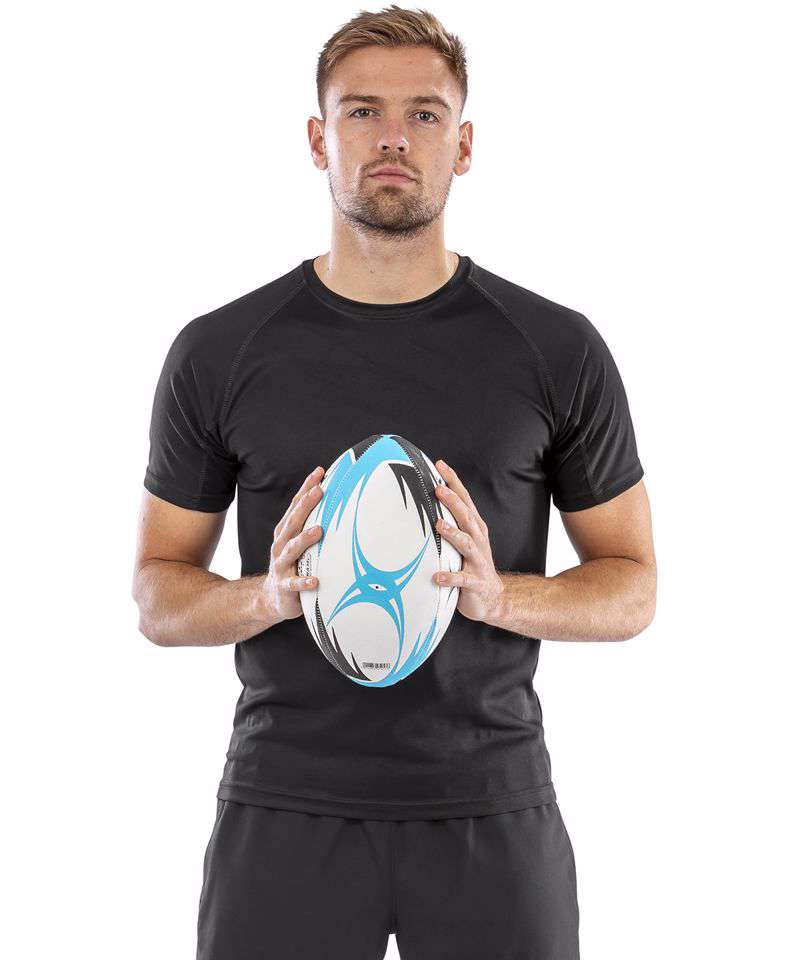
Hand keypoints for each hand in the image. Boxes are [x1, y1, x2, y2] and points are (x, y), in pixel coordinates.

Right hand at [261, 465, 324, 622]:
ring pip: (292, 550)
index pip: (295, 506)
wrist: (272, 598)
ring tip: (319, 530)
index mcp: (286, 533)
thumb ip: (313, 525)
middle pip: (293, 522)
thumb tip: (338, 503)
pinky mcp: (285, 587)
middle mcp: (281, 546)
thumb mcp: (299, 544)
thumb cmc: (293, 565)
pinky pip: (294, 584)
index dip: (306, 489)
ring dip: (305, 539)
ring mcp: (282, 566)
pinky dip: (304, 582)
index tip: (319, 472)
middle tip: (319, 491)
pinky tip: (315, 580)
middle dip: (305, 506)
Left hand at [431, 460, 504, 623]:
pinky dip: (450, 578)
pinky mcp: (475, 583)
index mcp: (475, 529)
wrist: (492, 598)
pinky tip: (437, 576)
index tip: (440, 465)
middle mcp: (478, 541)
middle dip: (453, 503)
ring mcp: (477, 562)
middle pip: (467, 517)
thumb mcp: (464, 540)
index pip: (465, 500)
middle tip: (438, 490)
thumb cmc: (471, 564)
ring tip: (439, 526)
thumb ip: (450, 522)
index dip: (454, 483)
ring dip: (453, 534)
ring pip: (467, 544)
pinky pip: (462, 579)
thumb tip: (424, 501)